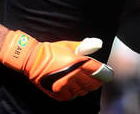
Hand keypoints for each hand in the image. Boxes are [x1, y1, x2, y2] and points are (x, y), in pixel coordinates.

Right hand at [0, 30, 114, 100]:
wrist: (32, 59)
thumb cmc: (51, 50)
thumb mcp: (68, 45)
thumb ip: (84, 46)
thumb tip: (97, 44)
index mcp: (77, 62)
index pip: (98, 71)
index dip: (105, 73)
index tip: (107, 73)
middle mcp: (73, 75)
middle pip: (92, 83)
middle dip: (97, 81)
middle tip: (96, 78)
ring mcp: (65, 86)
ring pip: (83, 91)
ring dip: (85, 87)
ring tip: (83, 82)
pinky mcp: (58, 93)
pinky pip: (72, 96)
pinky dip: (74, 93)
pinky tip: (73, 87)